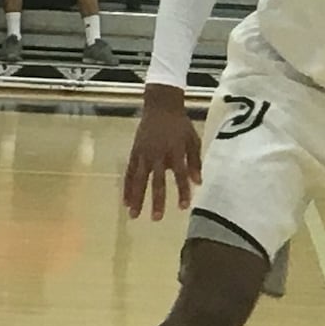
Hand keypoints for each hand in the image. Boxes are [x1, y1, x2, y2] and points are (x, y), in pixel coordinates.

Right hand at [123, 85, 202, 220]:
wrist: (160, 107)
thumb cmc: (180, 125)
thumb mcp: (193, 140)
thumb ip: (195, 162)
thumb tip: (198, 183)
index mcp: (174, 151)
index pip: (179, 175)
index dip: (181, 191)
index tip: (183, 207)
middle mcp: (156, 154)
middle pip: (156, 181)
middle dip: (156, 200)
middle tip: (157, 218)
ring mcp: (142, 154)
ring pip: (138, 179)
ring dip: (136, 198)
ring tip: (134, 215)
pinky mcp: (133, 153)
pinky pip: (129, 173)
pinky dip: (127, 187)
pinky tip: (126, 201)